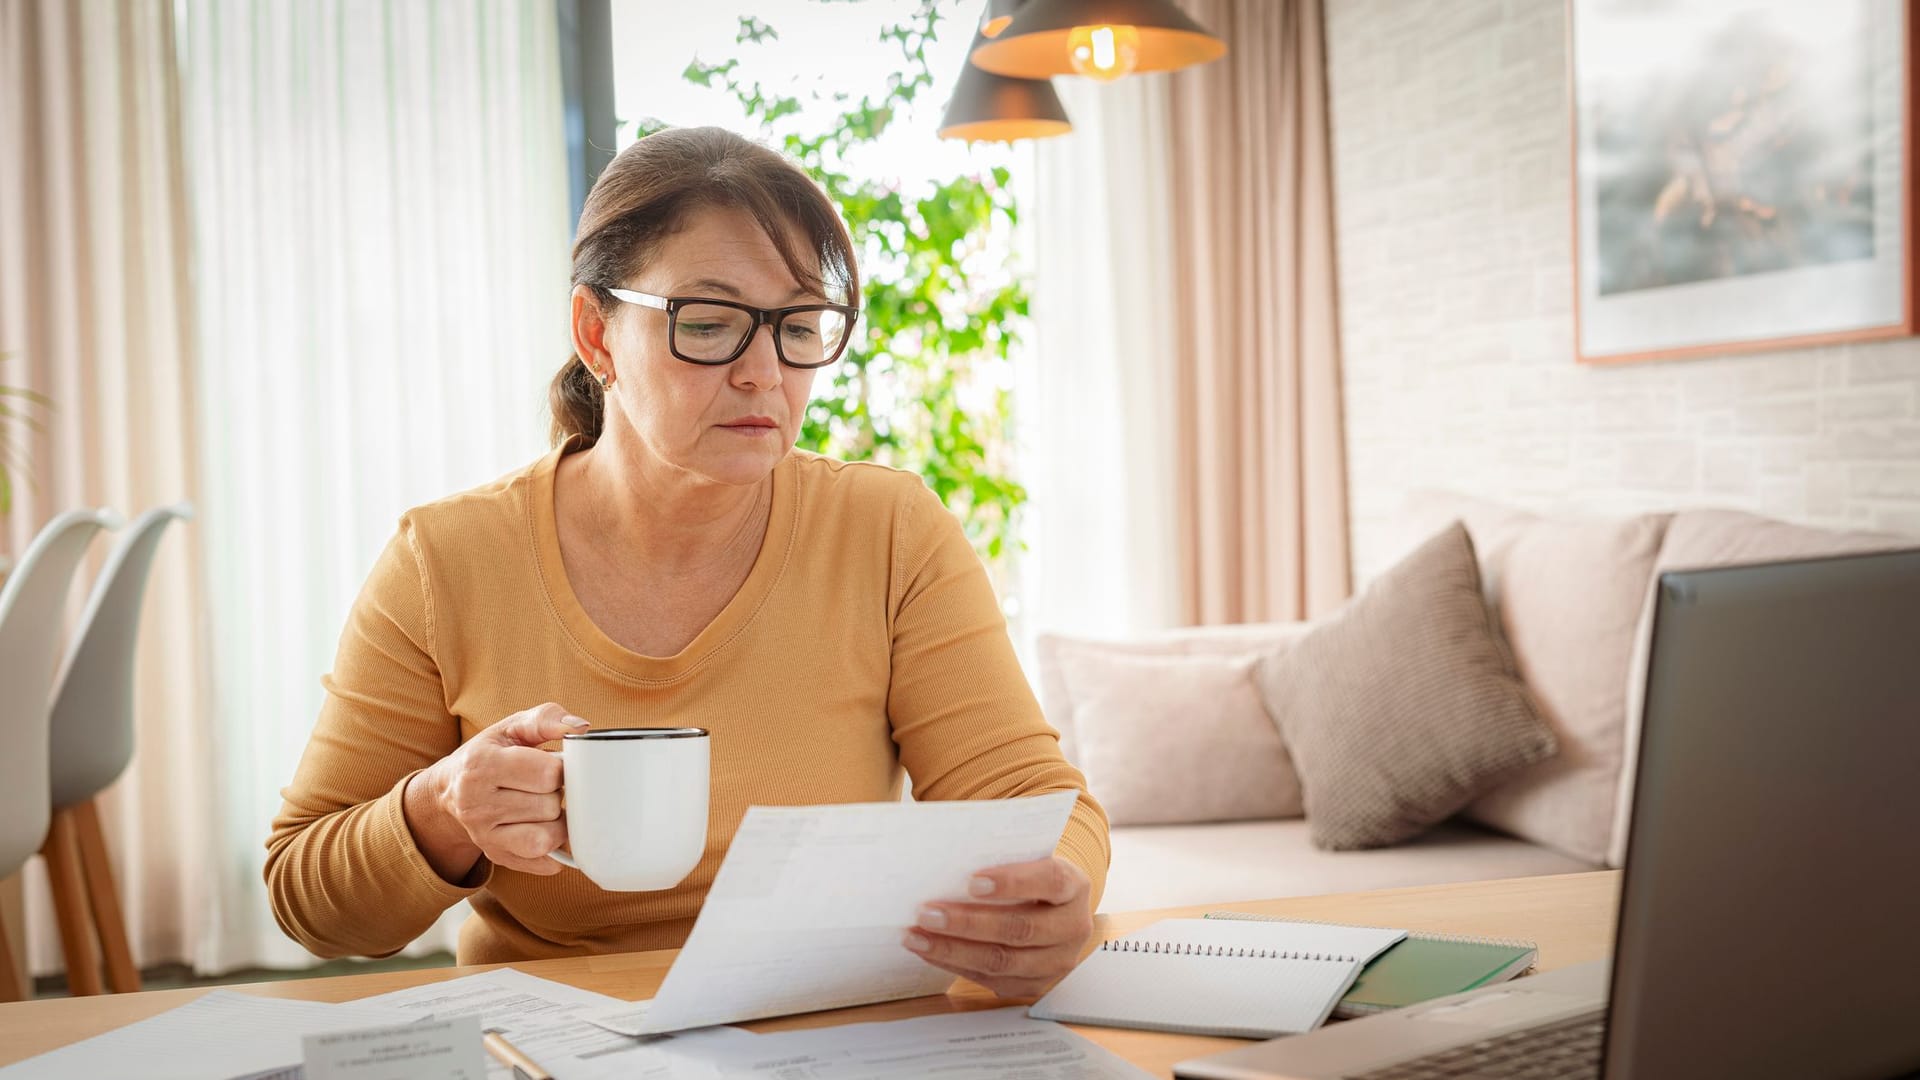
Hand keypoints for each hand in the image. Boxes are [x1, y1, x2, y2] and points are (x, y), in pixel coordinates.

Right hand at [404, 702, 587, 881]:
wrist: (450, 790)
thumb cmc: (491, 753)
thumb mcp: (511, 727)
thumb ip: (546, 719)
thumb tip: (580, 727)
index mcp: (482, 764)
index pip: (546, 774)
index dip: (560, 769)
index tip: (552, 765)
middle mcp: (476, 803)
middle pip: (549, 806)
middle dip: (556, 794)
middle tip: (544, 787)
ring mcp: (484, 835)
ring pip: (548, 838)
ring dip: (557, 822)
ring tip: (545, 807)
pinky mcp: (495, 856)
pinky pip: (543, 862)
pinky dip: (555, 849)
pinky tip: (546, 828)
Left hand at [902, 856, 1094, 998]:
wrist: (1053, 910)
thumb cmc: (1030, 878)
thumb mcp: (1028, 860)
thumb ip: (1001, 859)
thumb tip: (946, 861)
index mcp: (1074, 886)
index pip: (1050, 881)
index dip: (1012, 882)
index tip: (972, 880)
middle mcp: (1072, 927)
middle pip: (1021, 928)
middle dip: (968, 923)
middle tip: (927, 913)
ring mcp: (1056, 961)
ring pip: (1003, 960)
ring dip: (953, 950)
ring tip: (917, 936)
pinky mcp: (1034, 984)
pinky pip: (991, 979)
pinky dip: (956, 965)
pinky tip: (930, 951)